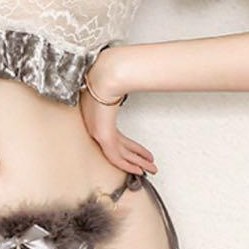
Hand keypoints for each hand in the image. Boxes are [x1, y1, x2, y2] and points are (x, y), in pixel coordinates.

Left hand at [79, 47, 157, 177]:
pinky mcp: (102, 136)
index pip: (118, 138)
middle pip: (121, 149)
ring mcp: (99, 133)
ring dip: (137, 163)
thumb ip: (121, 92)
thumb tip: (135, 84)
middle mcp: (98, 128)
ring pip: (121, 155)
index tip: (140, 153)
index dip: (131, 147)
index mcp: (100, 119)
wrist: (101, 79)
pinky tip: (137, 169)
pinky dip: (127, 164)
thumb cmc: (105, 79)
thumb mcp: (113, 88)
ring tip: (150, 169)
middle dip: (137, 158)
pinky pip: (116, 156)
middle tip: (149, 166)